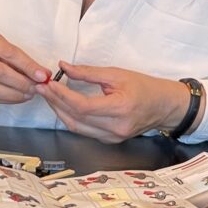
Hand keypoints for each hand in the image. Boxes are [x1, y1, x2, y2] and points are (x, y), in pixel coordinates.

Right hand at [0, 29, 49, 103]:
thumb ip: (19, 59)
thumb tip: (43, 74)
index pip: (8, 52)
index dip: (27, 66)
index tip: (42, 75)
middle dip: (21, 82)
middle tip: (36, 87)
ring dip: (14, 94)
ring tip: (29, 94)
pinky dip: (6, 99)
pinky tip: (18, 98)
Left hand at [34, 62, 200, 142]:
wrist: (165, 106)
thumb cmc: (144, 87)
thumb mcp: (117, 74)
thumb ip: (88, 72)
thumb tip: (63, 67)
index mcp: (119, 109)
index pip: (82, 106)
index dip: (62, 96)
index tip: (48, 83)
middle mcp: (115, 128)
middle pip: (75, 118)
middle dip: (55, 102)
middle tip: (41, 88)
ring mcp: (112, 137)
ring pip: (76, 127)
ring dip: (59, 111)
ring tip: (48, 96)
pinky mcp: (109, 141)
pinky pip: (84, 131)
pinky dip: (70, 118)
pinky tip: (63, 106)